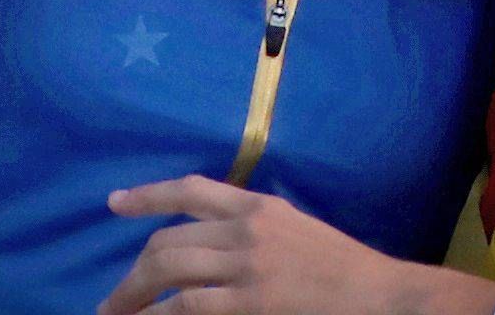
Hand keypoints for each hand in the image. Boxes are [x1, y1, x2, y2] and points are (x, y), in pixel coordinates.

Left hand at [94, 179, 471, 314]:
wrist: (382, 296)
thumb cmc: (346, 271)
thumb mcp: (298, 231)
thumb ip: (256, 230)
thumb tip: (214, 245)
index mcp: (259, 207)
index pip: (191, 190)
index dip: (147, 196)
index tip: (114, 204)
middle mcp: (246, 230)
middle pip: (169, 240)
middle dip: (132, 273)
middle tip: (112, 301)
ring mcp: (246, 266)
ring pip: (167, 269)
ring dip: (132, 297)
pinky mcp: (250, 303)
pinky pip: (186, 306)